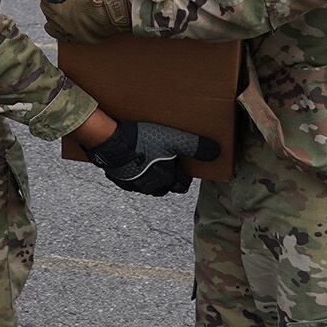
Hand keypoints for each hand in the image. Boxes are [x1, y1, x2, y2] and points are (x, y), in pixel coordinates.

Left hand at [33, 0, 130, 42]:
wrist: (124, 6)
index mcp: (56, 5)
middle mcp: (60, 21)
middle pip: (45, 7)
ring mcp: (71, 32)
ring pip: (51, 22)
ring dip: (53, 11)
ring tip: (62, 2)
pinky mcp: (82, 38)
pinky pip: (62, 35)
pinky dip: (59, 27)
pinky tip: (64, 20)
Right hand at [86, 120, 219, 195]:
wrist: (110, 142)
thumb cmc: (142, 141)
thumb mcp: (173, 139)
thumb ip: (195, 146)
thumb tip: (216, 152)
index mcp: (165, 179)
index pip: (181, 185)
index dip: (185, 176)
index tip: (184, 165)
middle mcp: (149, 186)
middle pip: (164, 187)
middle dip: (168, 178)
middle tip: (168, 162)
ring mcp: (132, 184)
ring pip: (146, 185)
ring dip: (150, 176)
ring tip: (150, 160)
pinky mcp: (118, 178)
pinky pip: (129, 179)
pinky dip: (133, 172)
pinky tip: (132, 160)